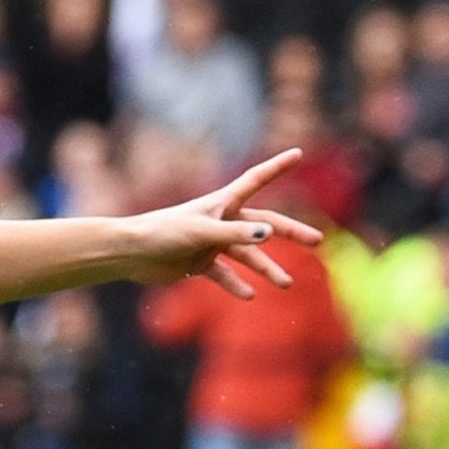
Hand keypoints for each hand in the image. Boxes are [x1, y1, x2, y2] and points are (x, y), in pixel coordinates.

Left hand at [127, 149, 325, 299]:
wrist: (131, 254)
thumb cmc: (163, 233)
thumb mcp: (201, 232)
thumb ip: (234, 235)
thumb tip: (268, 236)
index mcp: (222, 203)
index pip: (256, 180)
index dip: (277, 167)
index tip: (298, 152)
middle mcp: (221, 221)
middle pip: (264, 226)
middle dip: (290, 233)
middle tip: (317, 241)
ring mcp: (211, 243)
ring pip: (247, 255)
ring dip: (267, 269)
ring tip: (286, 284)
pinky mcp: (199, 264)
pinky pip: (223, 275)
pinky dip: (235, 285)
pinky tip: (250, 296)